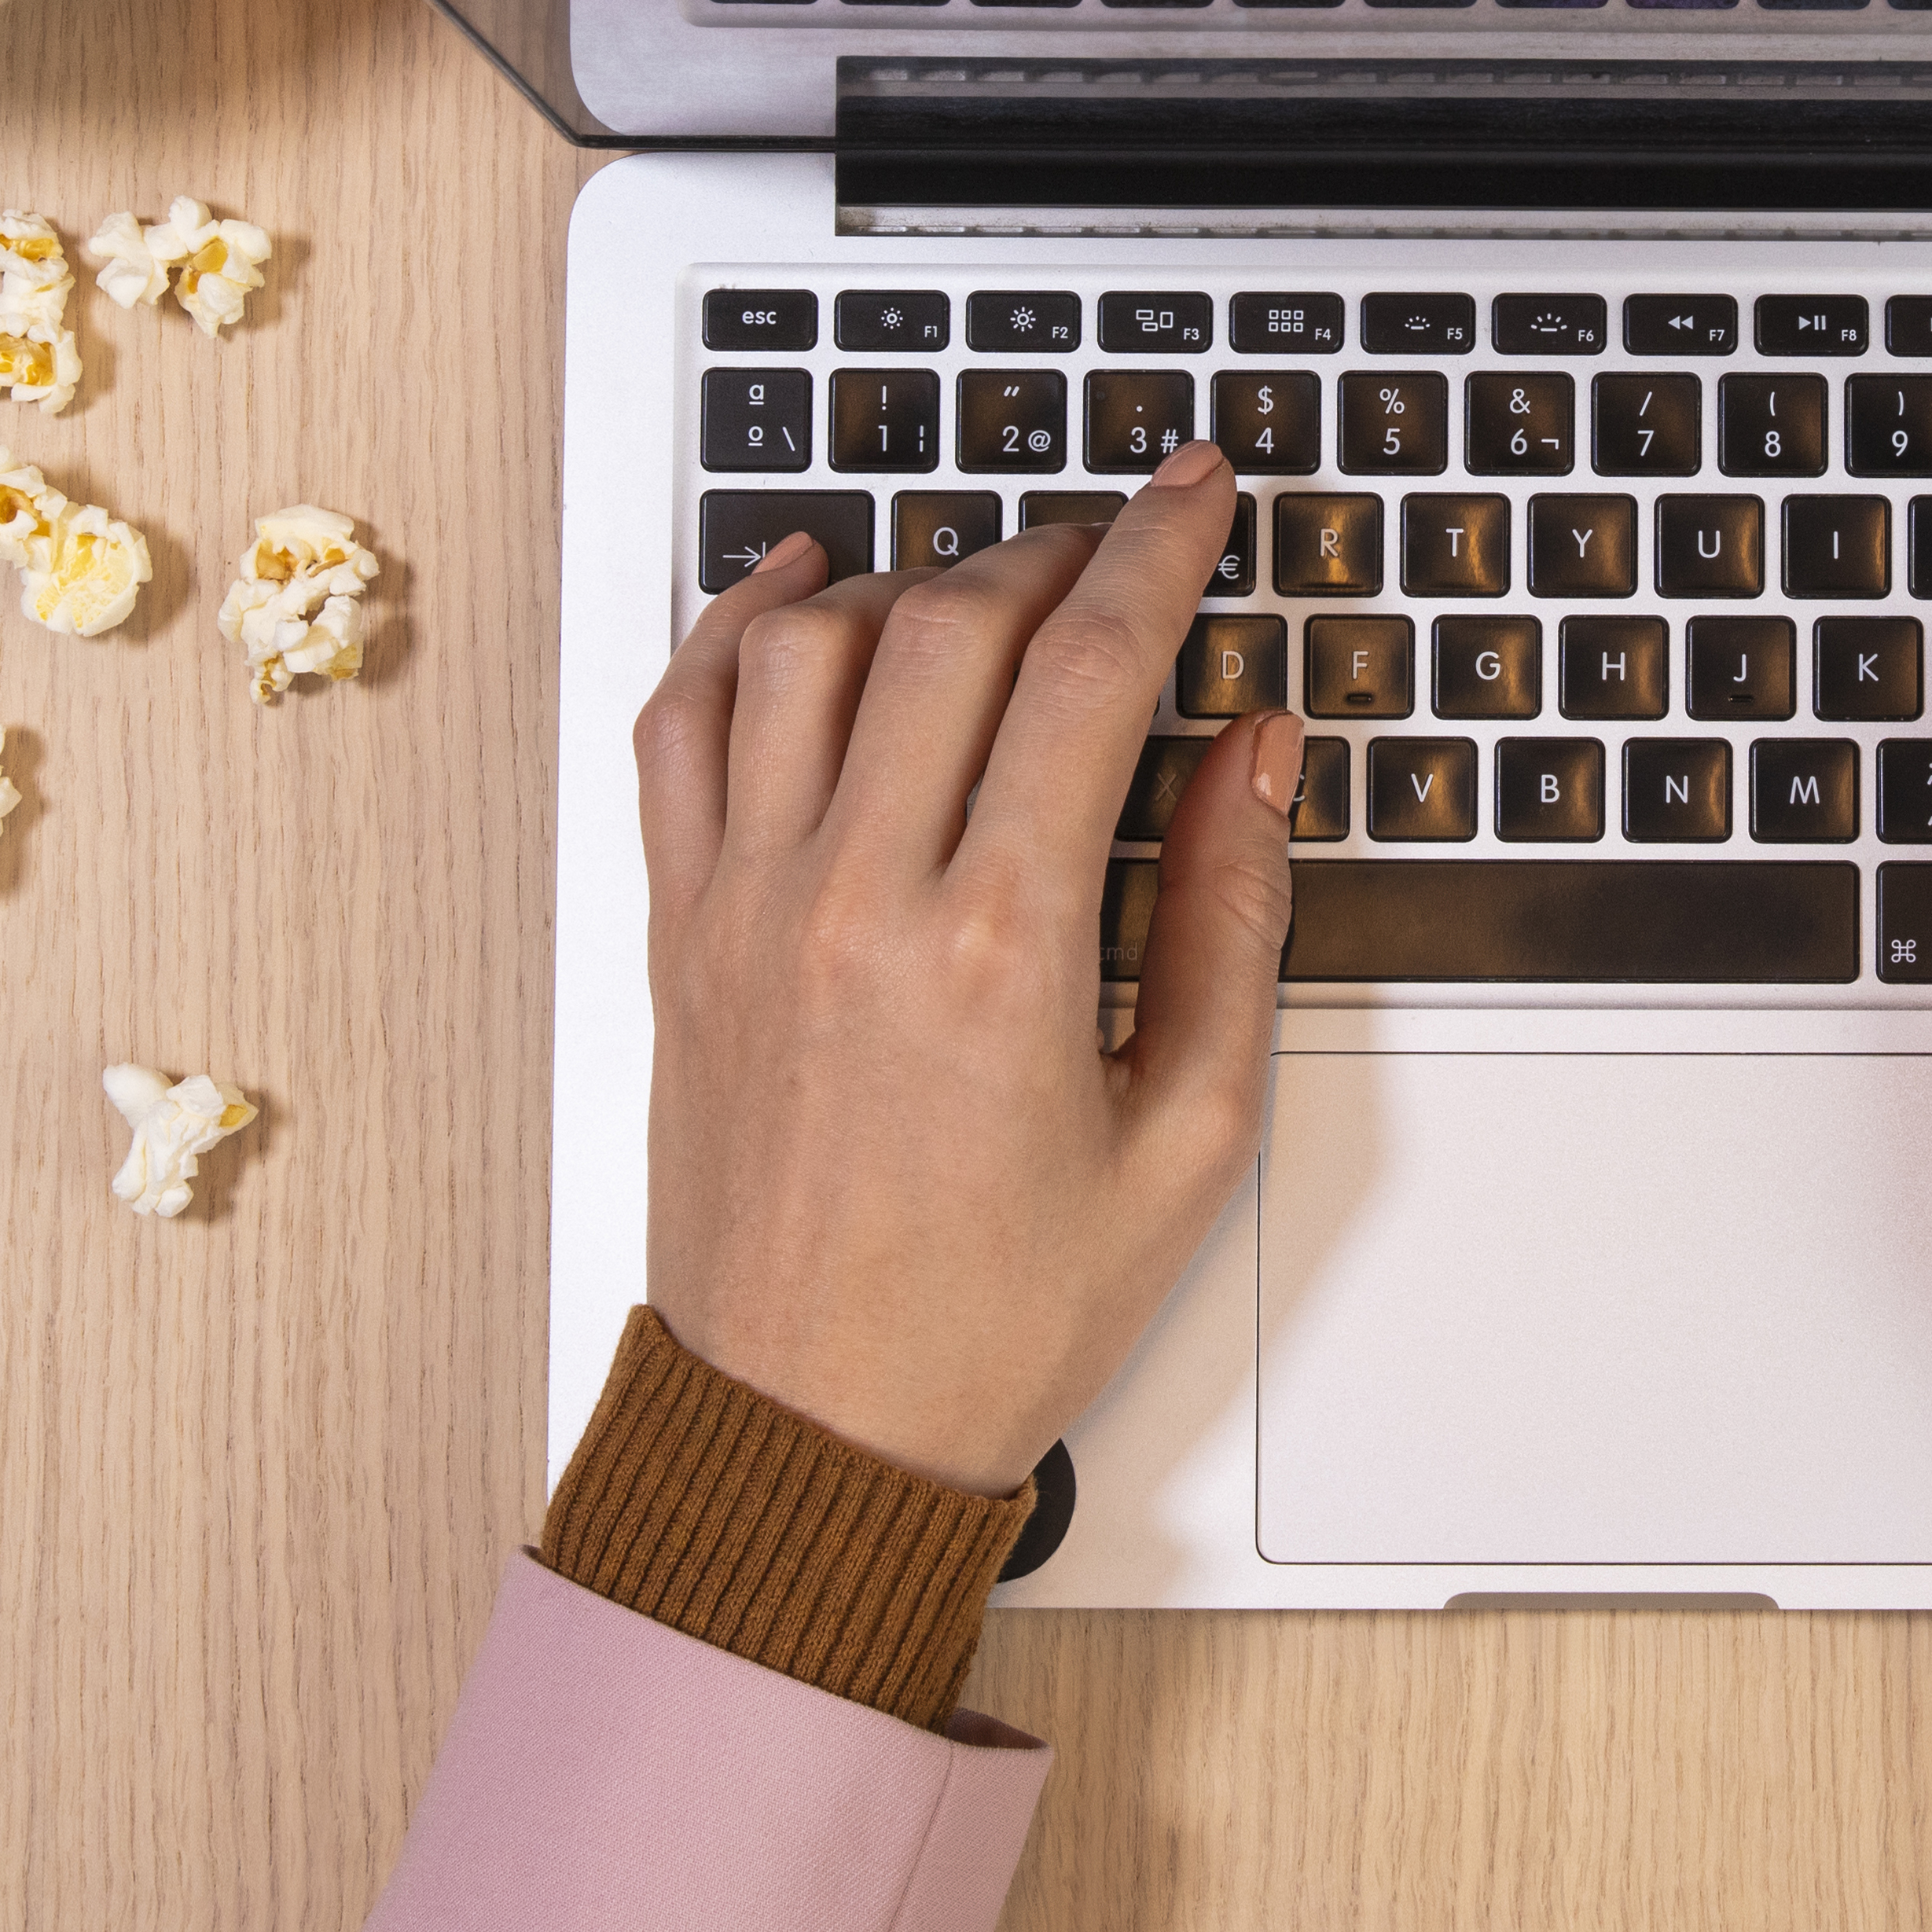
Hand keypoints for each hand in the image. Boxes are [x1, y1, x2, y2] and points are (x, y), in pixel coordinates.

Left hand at [629, 448, 1295, 1494]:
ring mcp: (747, 908)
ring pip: (811, 647)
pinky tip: (797, 589)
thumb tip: (1251, 760)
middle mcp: (856, 903)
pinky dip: (735, 629)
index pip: (1086, 669)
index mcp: (997, 951)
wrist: (813, 1439)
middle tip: (1119, 543)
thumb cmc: (995, 1318)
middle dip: (1054, 550)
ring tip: (990, 586)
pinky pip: (680, 727)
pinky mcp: (680, 935)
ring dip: (911, 578)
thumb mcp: (1186, 1141)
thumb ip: (1227, 924)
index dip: (1156, 549)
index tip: (1193, 492)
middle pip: (952, 624)